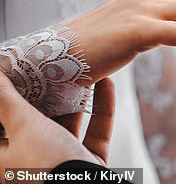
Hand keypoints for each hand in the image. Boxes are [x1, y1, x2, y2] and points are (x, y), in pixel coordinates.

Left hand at [0, 72, 114, 176]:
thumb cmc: (48, 165)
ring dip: (76, 100)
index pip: (0, 123)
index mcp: (1, 159)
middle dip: (46, 94)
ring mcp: (59, 164)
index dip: (7, 97)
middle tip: (51, 67)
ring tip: (81, 72)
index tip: (18, 70)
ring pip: (65, 126)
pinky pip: (94, 132)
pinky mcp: (86, 164)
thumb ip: (6, 99)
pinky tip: (107, 84)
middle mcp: (27, 162)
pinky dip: (102, 109)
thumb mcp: (23, 125)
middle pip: (33, 122)